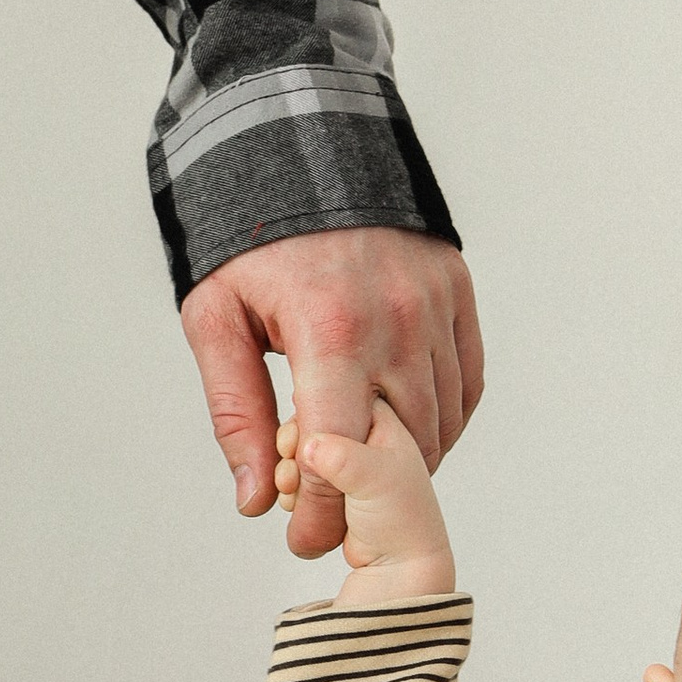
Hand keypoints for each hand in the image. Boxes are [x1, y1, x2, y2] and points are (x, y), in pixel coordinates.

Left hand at [180, 226, 482, 557]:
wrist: (300, 138)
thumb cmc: (248, 232)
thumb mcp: (215, 317)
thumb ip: (236, 412)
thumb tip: (255, 498)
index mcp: (330, 329)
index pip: (341, 453)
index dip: (325, 512)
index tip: (303, 543)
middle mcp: (396, 321)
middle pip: (401, 450)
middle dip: (366, 500)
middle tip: (333, 520)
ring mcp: (435, 306)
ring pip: (440, 423)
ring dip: (405, 465)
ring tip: (364, 479)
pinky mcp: (457, 293)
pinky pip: (466, 385)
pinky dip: (442, 423)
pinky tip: (405, 436)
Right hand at [275, 399, 457, 605]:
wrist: (398, 568)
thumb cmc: (401, 521)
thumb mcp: (375, 481)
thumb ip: (344, 458)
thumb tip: (308, 446)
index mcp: (382, 419)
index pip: (336, 390)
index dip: (310, 413)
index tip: (298, 440)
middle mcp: (363, 434)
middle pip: (312, 420)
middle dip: (295, 446)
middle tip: (291, 471)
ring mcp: (346, 460)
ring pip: (301, 449)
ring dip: (289, 471)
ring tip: (293, 492)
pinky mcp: (331, 483)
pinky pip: (299, 474)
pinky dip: (292, 487)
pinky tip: (293, 501)